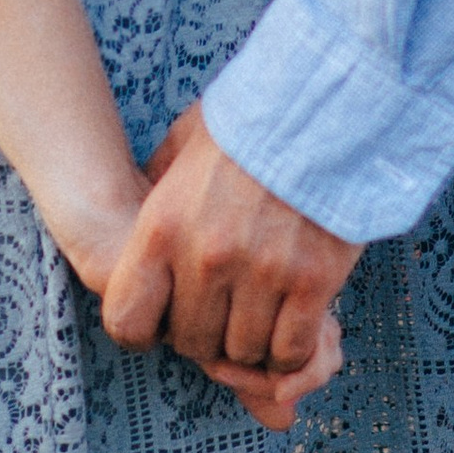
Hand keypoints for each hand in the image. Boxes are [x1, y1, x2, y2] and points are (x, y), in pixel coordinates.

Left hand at [102, 104, 360, 413]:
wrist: (327, 100)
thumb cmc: (253, 120)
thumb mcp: (184, 142)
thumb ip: (159, 186)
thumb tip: (136, 210)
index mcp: (163, 225)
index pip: (127, 320)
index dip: (144, 330)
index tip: (165, 318)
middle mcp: (206, 256)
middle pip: (193, 342)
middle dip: (208, 333)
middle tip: (227, 308)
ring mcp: (261, 271)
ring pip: (244, 352)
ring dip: (253, 340)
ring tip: (264, 308)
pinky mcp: (313, 281)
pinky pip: (290, 351)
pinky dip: (291, 349)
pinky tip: (294, 321)